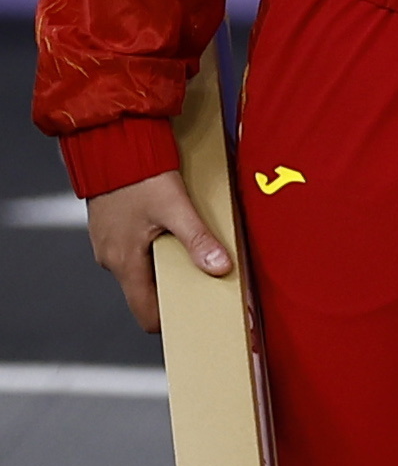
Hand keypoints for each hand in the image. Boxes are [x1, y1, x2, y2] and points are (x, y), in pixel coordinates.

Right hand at [87, 170, 229, 334]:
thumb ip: (198, 239)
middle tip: (204, 282)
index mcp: (124, 262)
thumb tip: (220, 268)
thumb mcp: (175, 207)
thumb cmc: (138, 175)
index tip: (195, 317)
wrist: (111, 144)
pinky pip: (135, 248)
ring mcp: (109, 243)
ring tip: (195, 254)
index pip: (144, 312)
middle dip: (174, 290)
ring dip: (165, 265)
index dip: (169, 320)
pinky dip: (155, 247)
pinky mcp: (112, 227)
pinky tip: (175, 231)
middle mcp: (111, 258)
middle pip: (144, 291)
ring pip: (140, 268)